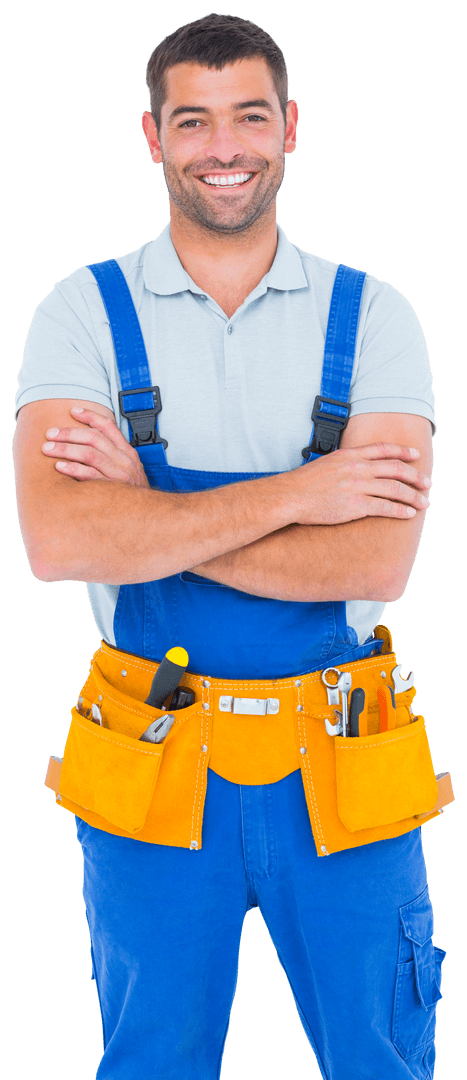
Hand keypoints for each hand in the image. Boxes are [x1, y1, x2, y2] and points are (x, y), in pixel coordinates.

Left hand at [42, 406, 150, 486]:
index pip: (108, 426)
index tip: (73, 411)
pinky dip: (73, 469)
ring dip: (66, 449)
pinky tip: (59, 467)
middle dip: (69, 433)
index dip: (90, 416)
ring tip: (48, 448)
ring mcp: (119, 474)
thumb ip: (111, 456)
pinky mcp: (112, 488)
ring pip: (89, 453)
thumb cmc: (133, 492)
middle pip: (94, 437)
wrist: (148, 513)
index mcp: (127, 452)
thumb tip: (84, 446)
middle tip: (50, 434)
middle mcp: (124, 460)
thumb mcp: (128, 469)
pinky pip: (89, 475)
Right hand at [290, 442, 430, 524]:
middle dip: (415, 476)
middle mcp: (357, 468)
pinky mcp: (355, 505)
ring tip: (424, 502)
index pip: (384, 449)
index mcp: (350, 455)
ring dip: (413, 496)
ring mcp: (358, 486)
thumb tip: (355, 466)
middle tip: (427, 482)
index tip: (415, 454)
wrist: (290, 496)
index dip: (403, 451)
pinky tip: (409, 514)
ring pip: (395, 489)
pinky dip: (401, 510)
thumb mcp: (326, 463)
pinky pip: (385, 507)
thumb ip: (345, 463)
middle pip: (396, 469)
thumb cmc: (303, 483)